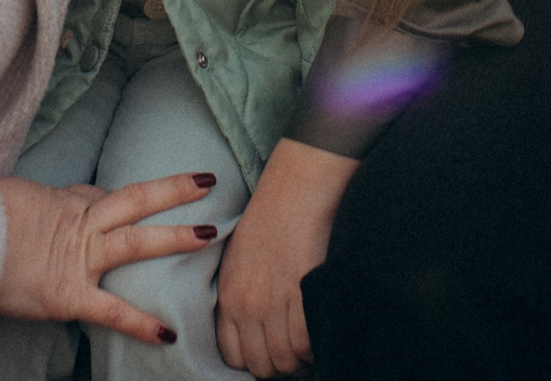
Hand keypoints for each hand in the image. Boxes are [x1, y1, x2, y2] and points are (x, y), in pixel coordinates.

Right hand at [0, 171, 218, 348]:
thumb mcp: (4, 198)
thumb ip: (26, 206)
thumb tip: (21, 211)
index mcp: (60, 200)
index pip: (101, 196)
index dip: (124, 199)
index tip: (145, 196)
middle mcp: (77, 223)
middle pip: (134, 200)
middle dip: (172, 191)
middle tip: (207, 181)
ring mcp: (78, 259)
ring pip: (136, 240)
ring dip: (174, 236)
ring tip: (211, 233)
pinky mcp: (70, 295)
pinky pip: (112, 310)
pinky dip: (140, 323)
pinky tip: (167, 334)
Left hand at [216, 139, 355, 376]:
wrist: (298, 186)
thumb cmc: (273, 216)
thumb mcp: (239, 257)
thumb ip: (241, 295)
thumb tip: (254, 329)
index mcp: (229, 294)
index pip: (233, 355)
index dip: (254, 361)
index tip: (270, 353)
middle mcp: (248, 304)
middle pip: (261, 364)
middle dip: (279, 365)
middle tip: (295, 352)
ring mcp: (275, 301)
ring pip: (286, 358)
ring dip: (301, 359)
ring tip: (310, 345)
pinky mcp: (303, 292)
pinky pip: (306, 341)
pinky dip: (316, 345)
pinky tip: (321, 331)